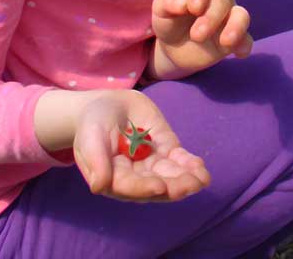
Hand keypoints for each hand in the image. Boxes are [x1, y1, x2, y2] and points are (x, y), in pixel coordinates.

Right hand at [73, 89, 209, 201]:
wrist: (108, 103)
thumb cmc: (93, 122)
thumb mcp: (90, 136)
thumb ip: (95, 160)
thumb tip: (99, 186)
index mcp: (114, 178)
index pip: (130, 187)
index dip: (144, 187)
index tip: (159, 186)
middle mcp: (136, 176)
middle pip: (156, 185)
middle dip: (174, 186)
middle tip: (190, 184)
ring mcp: (152, 163)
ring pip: (171, 175)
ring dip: (187, 178)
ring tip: (202, 178)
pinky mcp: (164, 149)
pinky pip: (178, 160)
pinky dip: (190, 163)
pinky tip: (200, 167)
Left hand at [149, 0, 252, 79]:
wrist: (175, 46)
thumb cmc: (169, 20)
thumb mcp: (161, 10)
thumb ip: (167, 2)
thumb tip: (182, 3)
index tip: (194, 8)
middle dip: (212, 17)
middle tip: (196, 35)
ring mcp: (229, 16)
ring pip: (241, 15)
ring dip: (235, 27)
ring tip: (225, 42)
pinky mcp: (236, 37)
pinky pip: (246, 39)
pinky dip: (244, 45)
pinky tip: (239, 54)